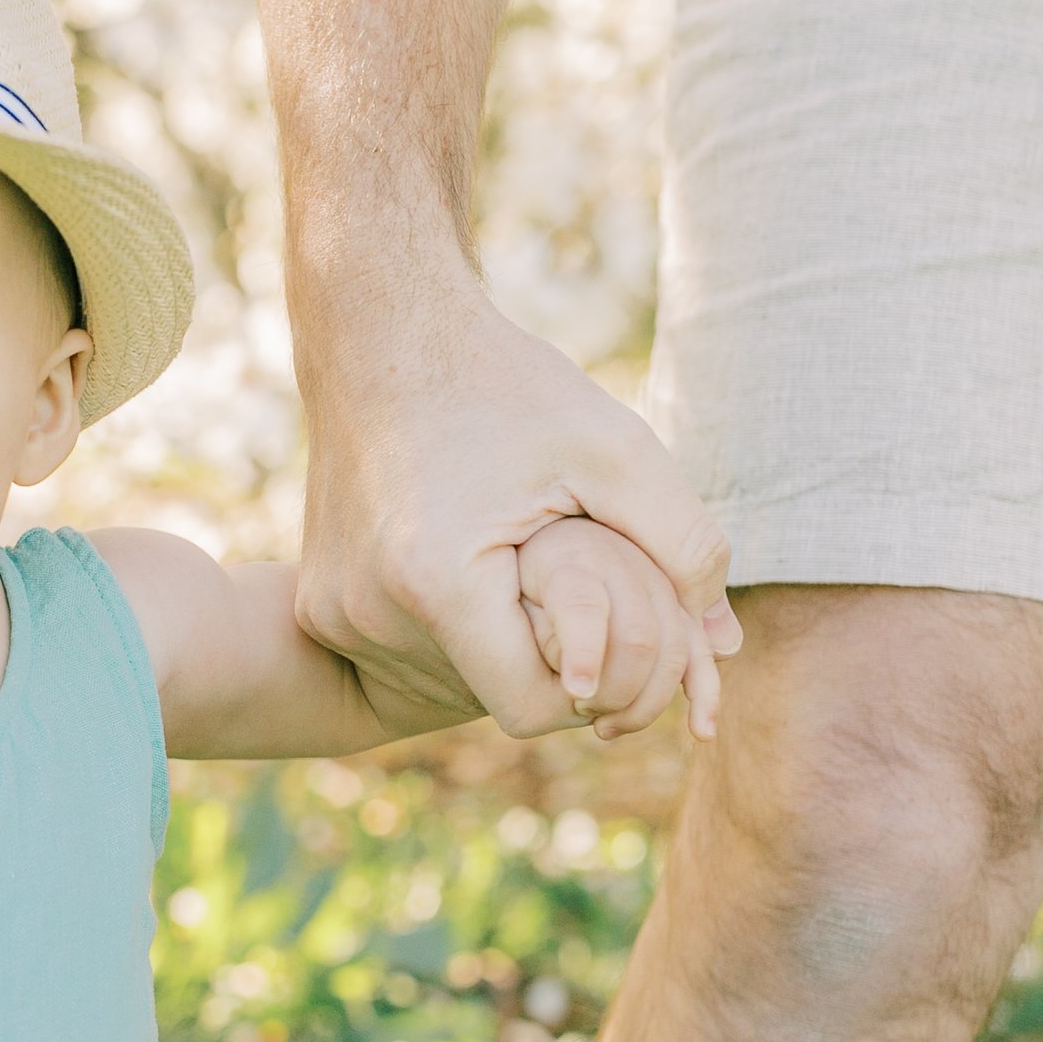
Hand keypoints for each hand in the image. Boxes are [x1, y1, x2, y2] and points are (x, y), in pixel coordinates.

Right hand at [295, 270, 735, 736]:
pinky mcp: (318, 602)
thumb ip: (683, 542)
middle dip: (543, 659)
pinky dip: (448, 628)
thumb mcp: (615, 449)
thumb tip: (725, 645)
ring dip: (494, 644)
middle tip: (577, 590)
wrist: (379, 332)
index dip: (590, 684)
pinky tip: (470, 559)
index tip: (615, 632)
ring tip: (520, 565)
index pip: (533, 709)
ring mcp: (333, 612)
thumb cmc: (505, 385)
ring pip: (443, 680)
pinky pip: (403, 651)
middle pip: (487, 695)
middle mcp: (370, 613)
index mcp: (439, 582)